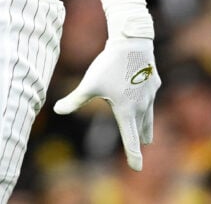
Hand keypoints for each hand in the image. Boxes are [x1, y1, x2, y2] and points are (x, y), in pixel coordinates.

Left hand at [53, 37, 159, 170]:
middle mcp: (141, 106)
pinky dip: (147, 102)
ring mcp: (150, 94)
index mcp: (126, 111)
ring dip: (146, 125)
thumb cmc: (109, 64)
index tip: (136, 168)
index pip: (130, 139)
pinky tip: (144, 97)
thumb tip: (56, 110)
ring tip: (147, 135)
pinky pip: (150, 97)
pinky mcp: (154, 82)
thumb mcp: (90, 84)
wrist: (131, 42)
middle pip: (142, 130)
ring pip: (149, 115)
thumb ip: (75, 99)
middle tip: (140, 148)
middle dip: (140, 139)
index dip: (133, 156)